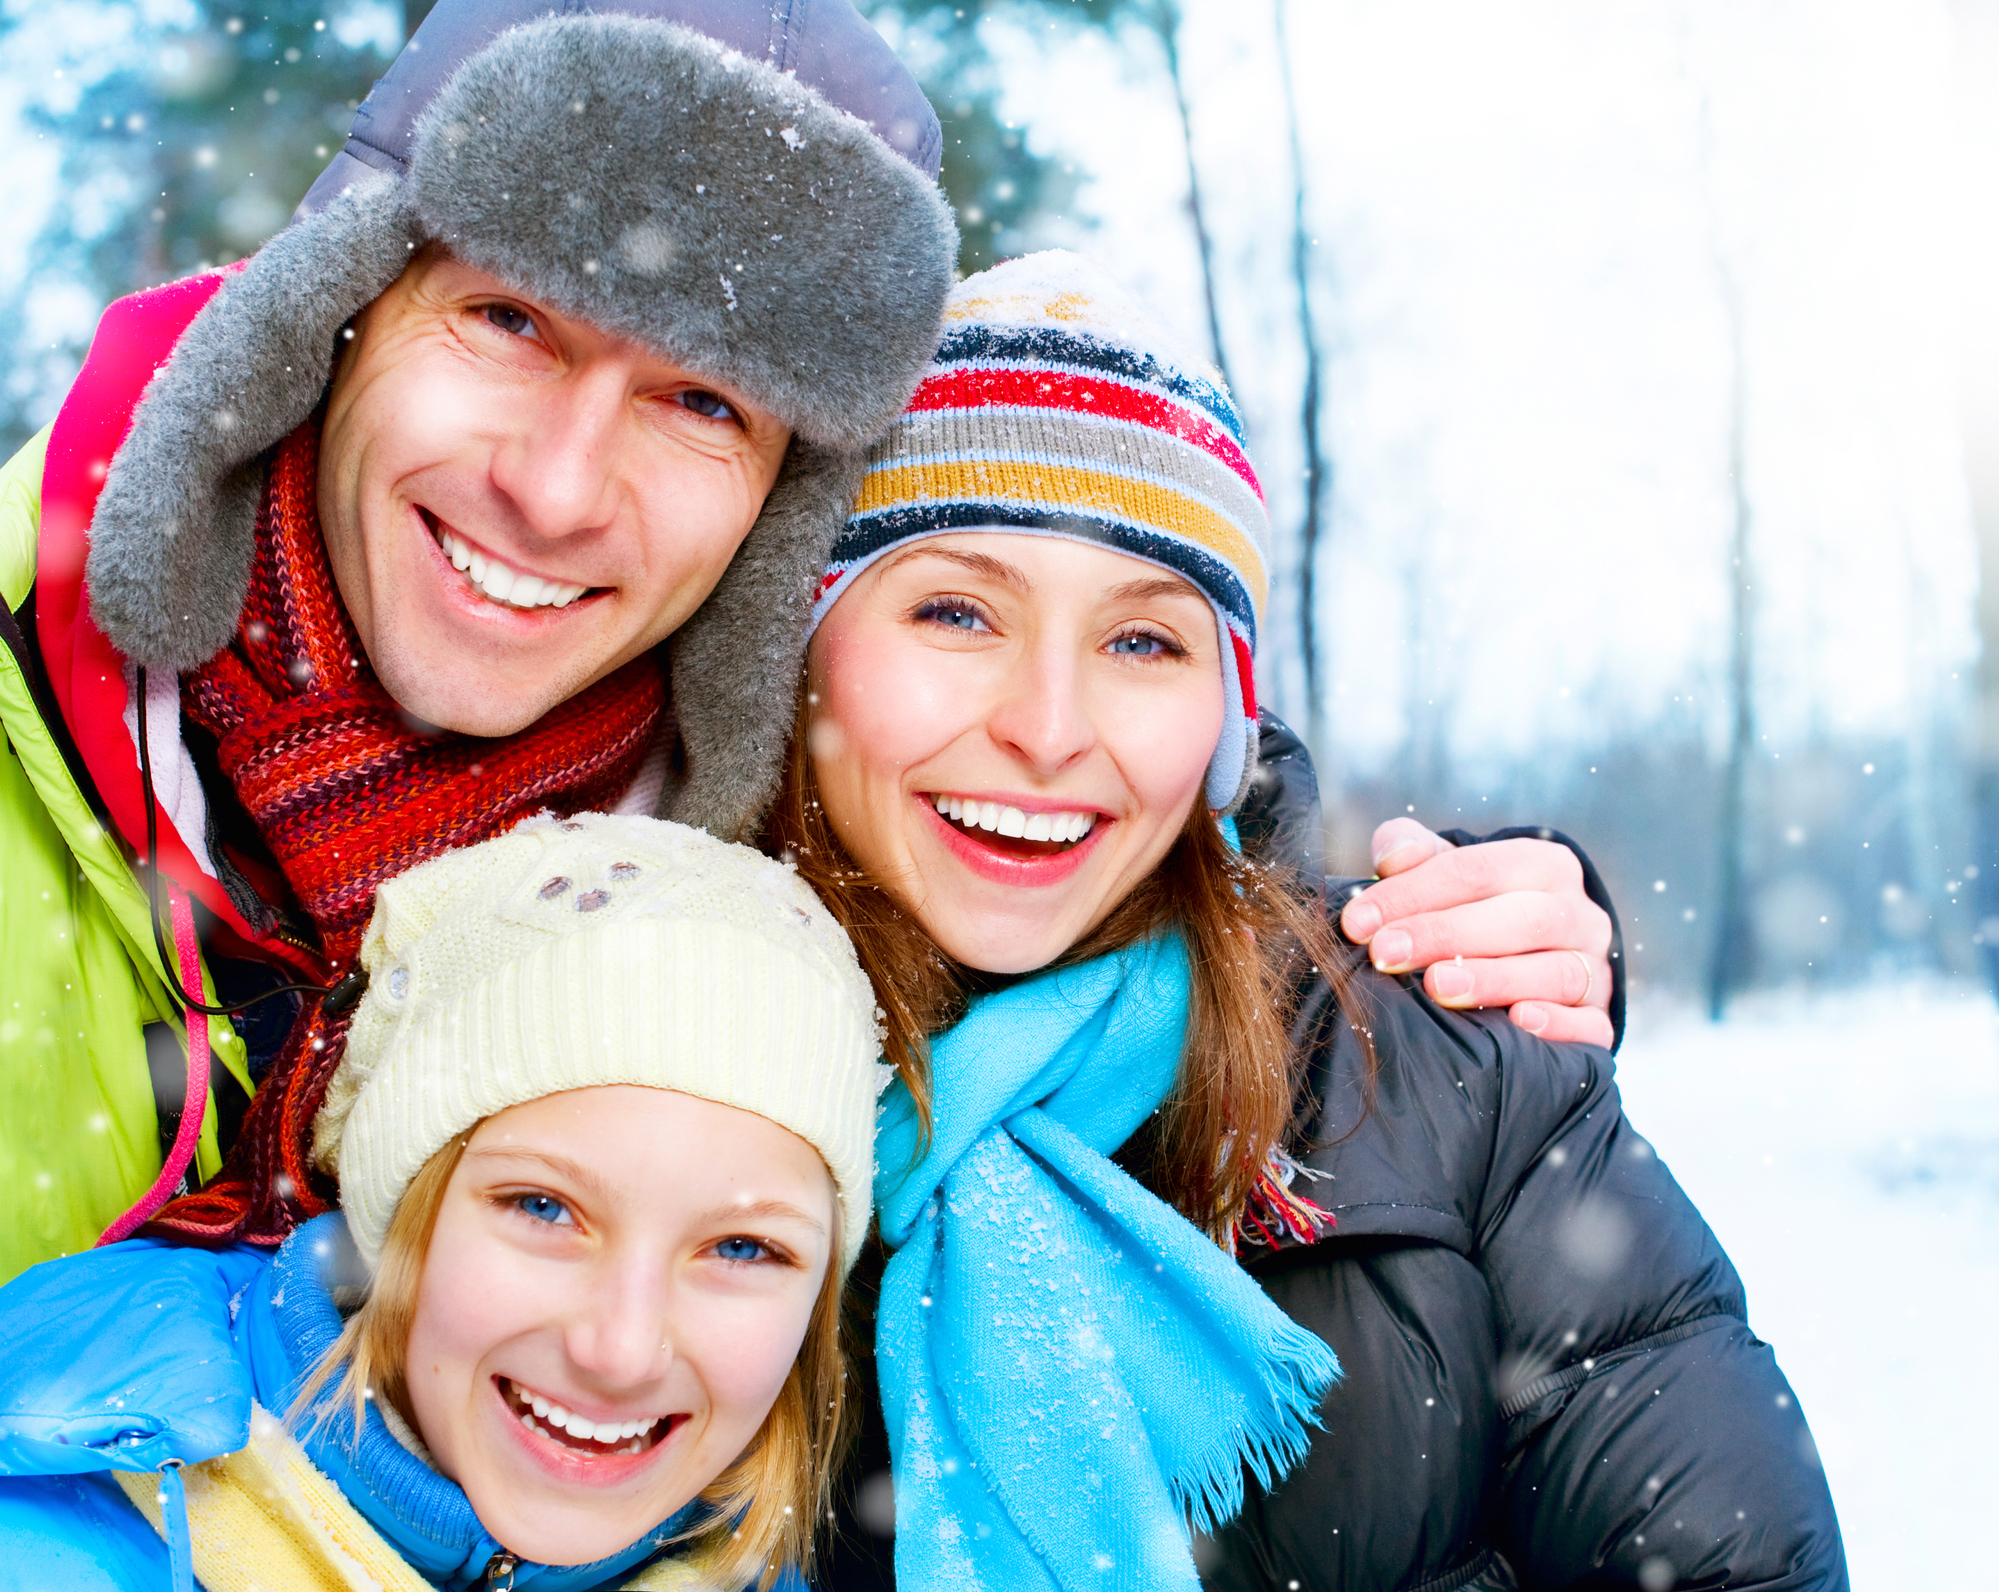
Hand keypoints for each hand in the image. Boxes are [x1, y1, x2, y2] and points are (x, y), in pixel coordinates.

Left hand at [1338, 818, 1614, 1046]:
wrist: (1534, 957)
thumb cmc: (1472, 908)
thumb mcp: (1447, 873)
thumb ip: (1415, 854)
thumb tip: (1390, 857)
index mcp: (1542, 865)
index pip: (1476, 870)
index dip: (1413, 893)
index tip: (1358, 923)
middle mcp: (1579, 914)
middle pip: (1521, 918)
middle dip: (1445, 935)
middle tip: (1385, 955)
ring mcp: (1595, 968)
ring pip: (1557, 971)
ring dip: (1495, 978)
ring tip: (1438, 987)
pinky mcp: (1600, 1019)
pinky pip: (1589, 1025)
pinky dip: (1557, 1025)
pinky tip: (1518, 1023)